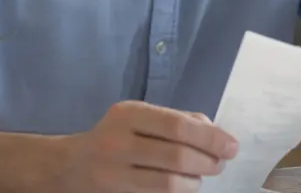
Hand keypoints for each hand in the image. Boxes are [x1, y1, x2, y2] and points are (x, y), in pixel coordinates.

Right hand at [60, 100, 237, 192]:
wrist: (69, 166)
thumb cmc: (115, 137)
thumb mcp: (138, 117)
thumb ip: (176, 119)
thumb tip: (214, 131)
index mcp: (128, 114)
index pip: (177, 126)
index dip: (210, 137)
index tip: (231, 146)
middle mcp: (117, 143)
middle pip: (176, 157)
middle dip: (208, 161)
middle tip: (220, 163)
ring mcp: (113, 174)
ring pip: (169, 183)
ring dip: (195, 181)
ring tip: (201, 176)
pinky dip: (179, 192)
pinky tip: (184, 185)